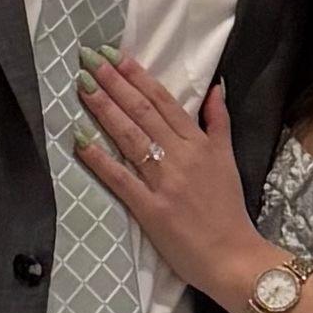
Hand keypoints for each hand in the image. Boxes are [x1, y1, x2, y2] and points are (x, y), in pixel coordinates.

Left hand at [74, 54, 272, 304]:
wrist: (233, 256)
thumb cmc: (228, 210)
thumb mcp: (228, 160)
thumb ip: (219, 123)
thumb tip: (216, 88)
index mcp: (200, 144)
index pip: (165, 102)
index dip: (139, 77)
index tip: (117, 56)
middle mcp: (181, 157)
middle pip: (143, 113)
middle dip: (116, 84)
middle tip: (90, 59)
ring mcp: (164, 183)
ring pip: (131, 138)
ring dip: (105, 110)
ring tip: (83, 86)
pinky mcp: (150, 209)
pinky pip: (121, 179)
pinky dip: (100, 158)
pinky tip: (80, 139)